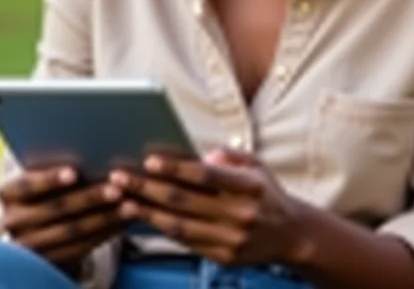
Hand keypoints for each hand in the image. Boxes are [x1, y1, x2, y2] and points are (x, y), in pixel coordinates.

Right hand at [0, 166, 128, 276]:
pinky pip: (81, 248)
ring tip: (130, 205)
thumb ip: (58, 160)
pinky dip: (105, 233)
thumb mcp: (42, 172)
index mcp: (9, 193)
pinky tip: (124, 221)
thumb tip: (97, 146)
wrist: (35, 222)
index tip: (74, 172)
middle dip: (90, 197)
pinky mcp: (49, 261)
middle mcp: (13, 221)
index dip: (50, 179)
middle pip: (56, 208)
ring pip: (72, 231)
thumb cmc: (47, 184)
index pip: (28, 184)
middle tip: (118, 188)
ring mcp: (29, 245)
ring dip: (105, 217)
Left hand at [108, 148, 307, 265]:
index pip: (205, 175)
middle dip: (148, 188)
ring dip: (147, 213)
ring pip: (180, 225)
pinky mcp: (224, 257)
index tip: (149, 160)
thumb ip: (229, 155)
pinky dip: (162, 230)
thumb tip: (200, 157)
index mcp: (249, 186)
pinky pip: (186, 242)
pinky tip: (144, 219)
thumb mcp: (256, 164)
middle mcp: (241, 214)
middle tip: (121, 178)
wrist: (292, 234)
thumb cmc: (267, 192)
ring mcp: (232, 239)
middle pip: (185, 200)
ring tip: (123, 201)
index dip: (175, 168)